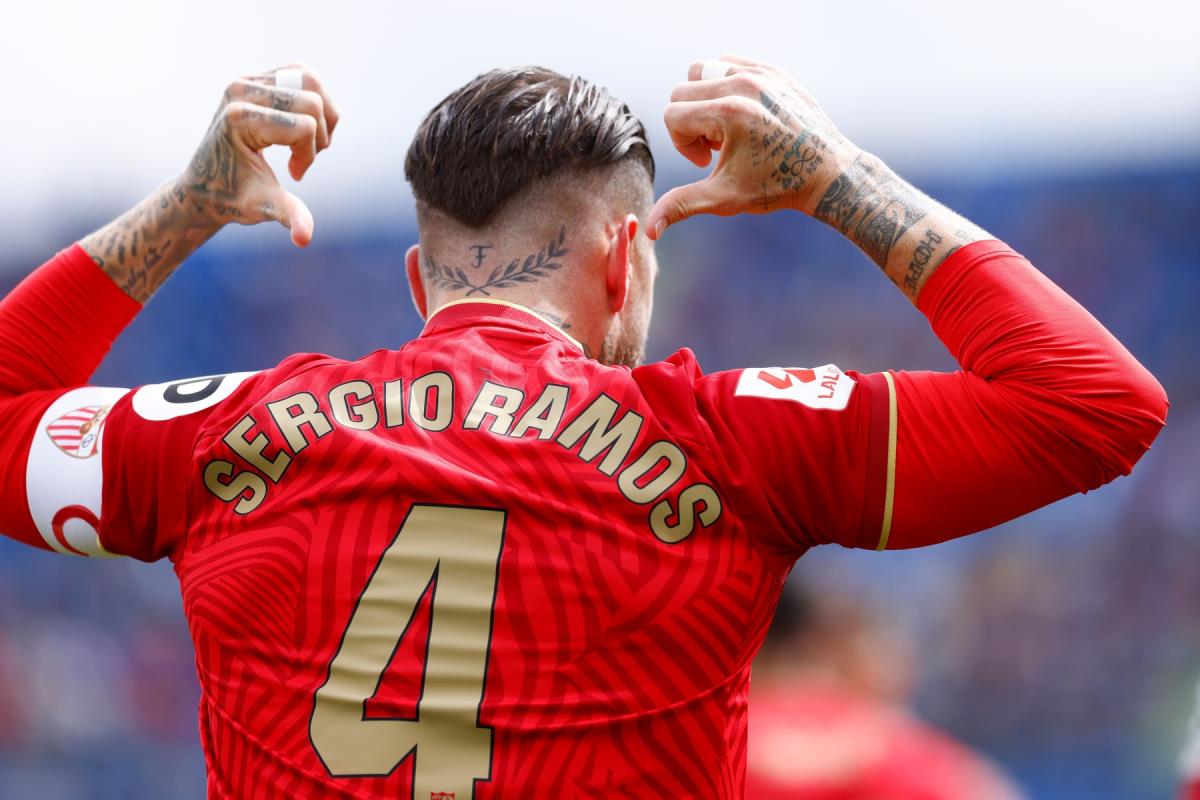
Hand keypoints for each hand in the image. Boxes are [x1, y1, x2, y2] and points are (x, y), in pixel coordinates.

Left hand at [179, 63, 340, 246]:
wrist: (205, 185)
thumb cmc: (232, 198)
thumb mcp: (262, 207)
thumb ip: (287, 215)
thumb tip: (305, 238)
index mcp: (240, 118)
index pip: (304, 126)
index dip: (309, 156)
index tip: (294, 175)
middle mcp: (241, 90)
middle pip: (313, 99)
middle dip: (319, 135)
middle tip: (302, 159)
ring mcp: (248, 80)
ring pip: (313, 81)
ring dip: (323, 116)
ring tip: (307, 141)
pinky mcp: (257, 78)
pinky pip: (303, 74)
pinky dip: (315, 100)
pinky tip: (304, 125)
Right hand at [648, 54, 856, 239]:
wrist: (827, 173)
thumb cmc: (776, 186)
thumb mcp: (725, 198)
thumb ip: (682, 205)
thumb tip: (648, 230)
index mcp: (729, 112)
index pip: (672, 114)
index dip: (682, 143)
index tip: (707, 161)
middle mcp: (743, 84)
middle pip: (682, 90)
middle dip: (690, 122)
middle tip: (718, 147)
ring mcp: (760, 73)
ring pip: (702, 69)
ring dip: (704, 99)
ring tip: (727, 128)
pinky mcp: (773, 70)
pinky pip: (729, 62)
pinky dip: (725, 85)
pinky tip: (742, 116)